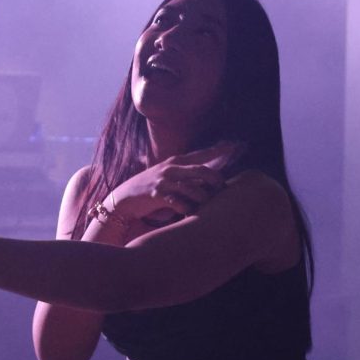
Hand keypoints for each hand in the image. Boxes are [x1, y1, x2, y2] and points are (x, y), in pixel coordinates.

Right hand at [110, 140, 244, 223]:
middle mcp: (171, 168)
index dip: (219, 150)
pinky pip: (181, 204)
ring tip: (206, 207)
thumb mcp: (167, 177)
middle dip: (216, 181)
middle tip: (222, 190)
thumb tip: (209, 181)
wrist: (124, 198)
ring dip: (203, 200)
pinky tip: (189, 214)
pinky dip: (188, 210)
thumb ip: (186, 176)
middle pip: (203, 171)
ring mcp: (164, 181)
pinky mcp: (158, 195)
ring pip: (195, 190)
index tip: (235, 145)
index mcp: (175, 161)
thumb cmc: (150, 189)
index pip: (202, 154)